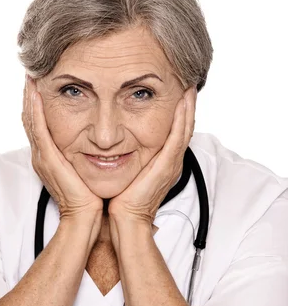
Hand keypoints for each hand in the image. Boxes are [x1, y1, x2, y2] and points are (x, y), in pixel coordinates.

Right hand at [22, 75, 102, 218]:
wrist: (85, 219)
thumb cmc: (90, 199)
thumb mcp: (87, 171)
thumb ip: (87, 155)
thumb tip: (101, 142)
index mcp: (50, 157)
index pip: (40, 124)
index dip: (38, 103)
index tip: (42, 82)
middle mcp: (42, 155)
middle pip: (31, 118)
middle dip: (29, 95)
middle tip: (31, 72)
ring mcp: (42, 157)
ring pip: (30, 120)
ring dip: (28, 97)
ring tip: (29, 75)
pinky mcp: (47, 160)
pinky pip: (38, 130)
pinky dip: (34, 110)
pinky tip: (34, 92)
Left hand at [108, 87, 196, 225]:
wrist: (126, 219)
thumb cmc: (123, 200)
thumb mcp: (128, 173)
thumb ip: (128, 158)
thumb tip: (116, 145)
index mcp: (163, 163)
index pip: (174, 134)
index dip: (178, 115)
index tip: (176, 95)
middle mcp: (171, 162)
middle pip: (184, 129)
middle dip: (187, 107)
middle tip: (188, 85)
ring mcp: (171, 164)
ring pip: (184, 130)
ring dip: (187, 108)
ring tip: (188, 89)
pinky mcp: (166, 166)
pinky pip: (177, 138)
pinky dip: (181, 120)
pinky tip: (182, 104)